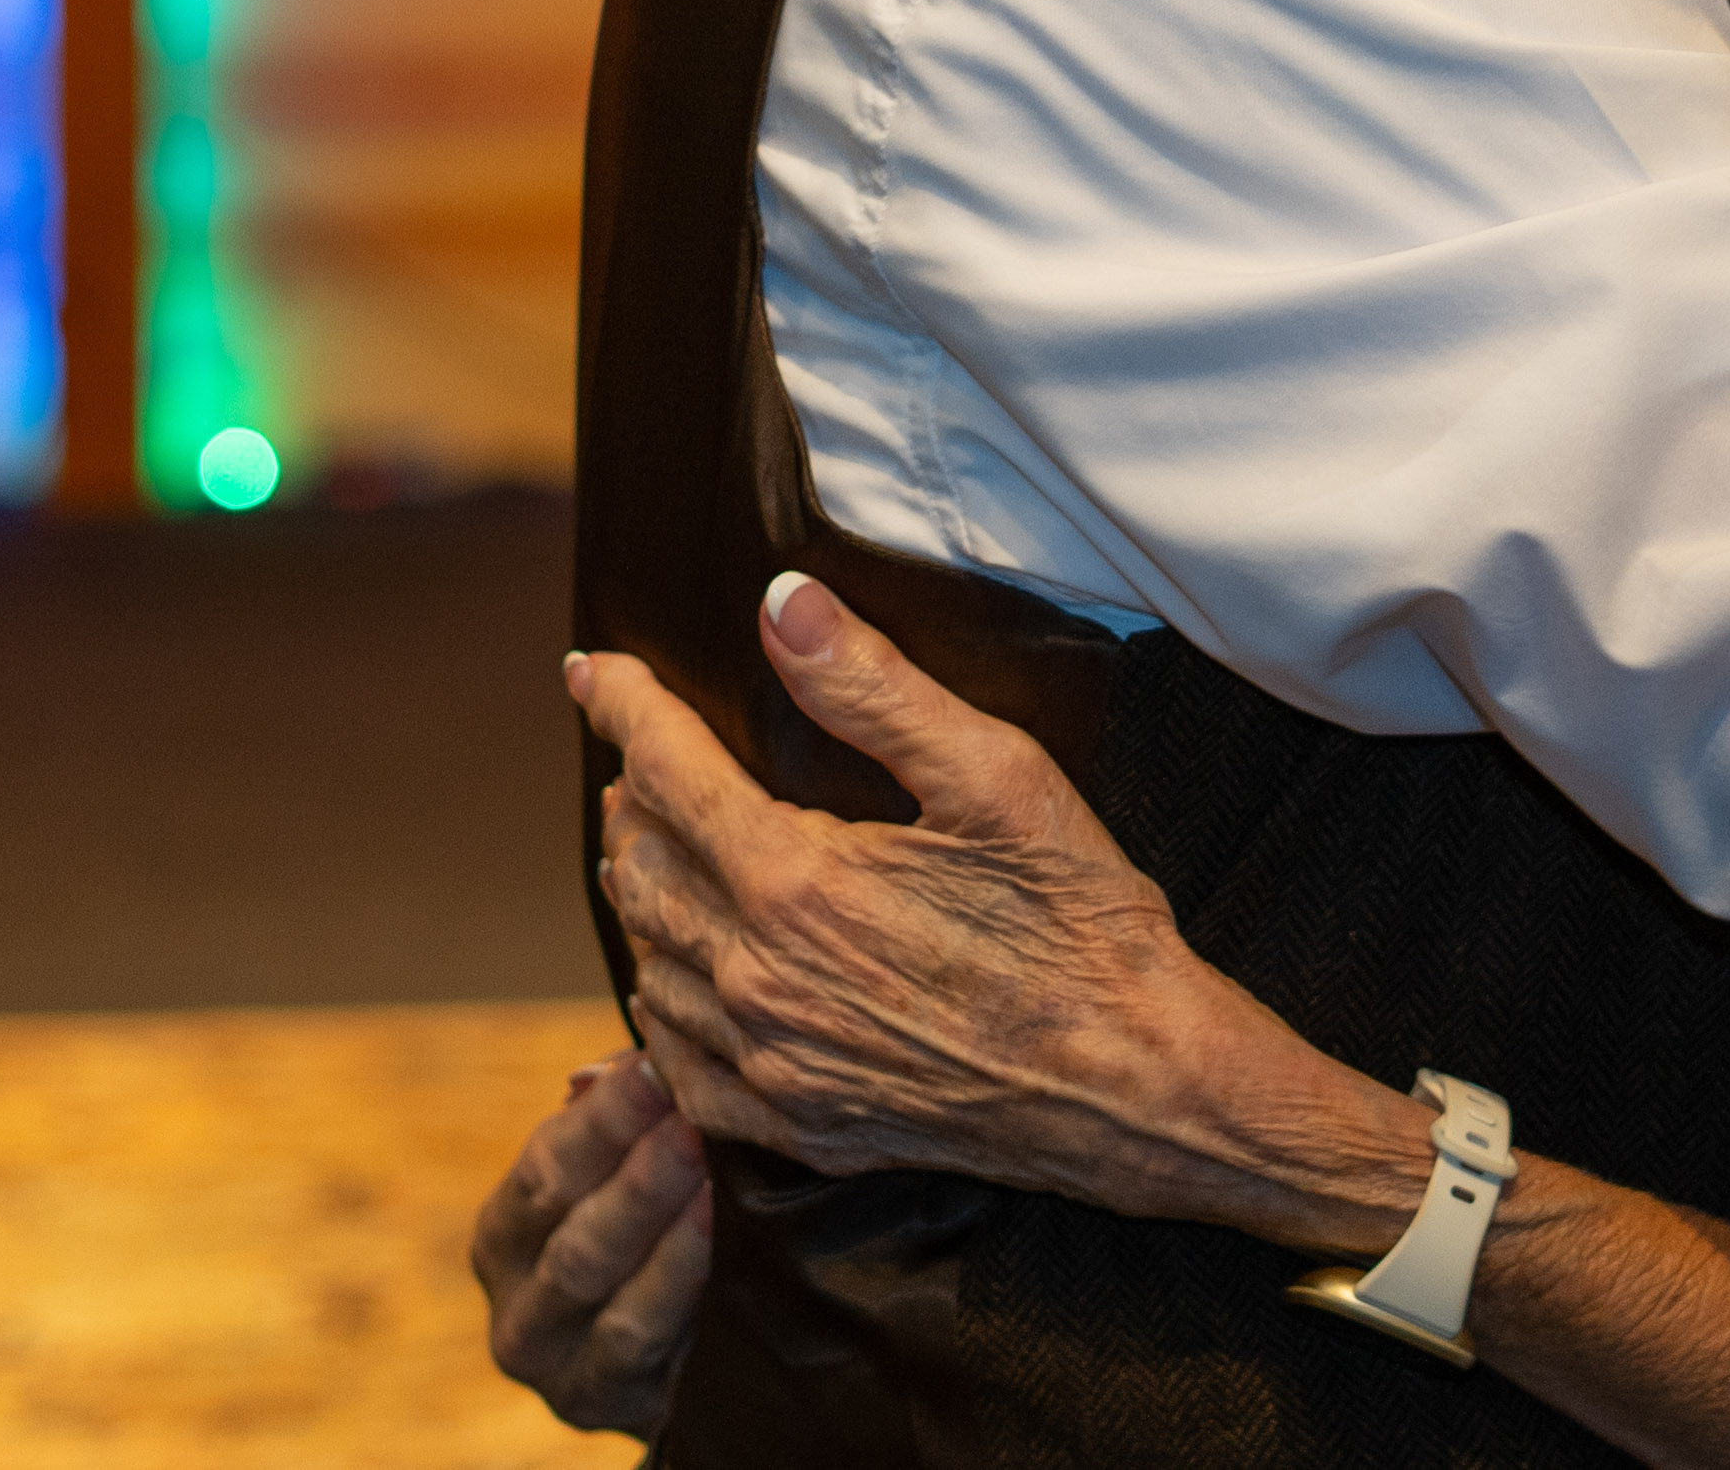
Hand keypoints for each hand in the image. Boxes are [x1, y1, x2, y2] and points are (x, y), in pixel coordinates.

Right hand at [468, 1052, 711, 1438]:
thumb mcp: (620, 1183)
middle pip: (570, 1226)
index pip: (546, 1164)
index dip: (606, 1113)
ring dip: (656, 1216)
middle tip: (694, 1110)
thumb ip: (620, 1123)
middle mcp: (517, 1308)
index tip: (661, 1060)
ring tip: (710, 1165)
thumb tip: (615, 1066)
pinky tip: (720, 1234)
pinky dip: (675, 1282)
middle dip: (635, 1163)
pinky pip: (634, 1339)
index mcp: (505, 1235)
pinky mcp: (606, 1406)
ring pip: (596, 1283)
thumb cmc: (645, 1244)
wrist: (672, 1374)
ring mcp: (558, 1369)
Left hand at [572, 577, 1436, 1256]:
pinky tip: (679, 979)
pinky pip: (680, 1064)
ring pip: (650, 963)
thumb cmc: (1082, 924)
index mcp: (793, 881)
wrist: (1137, 1086)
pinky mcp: (798, 1125)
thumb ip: (875, 687)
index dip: (622, 707)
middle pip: (640, 867)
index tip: (591, 671)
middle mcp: (758, 978)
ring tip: (648, 849)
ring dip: (640, 894)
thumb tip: (780, 603)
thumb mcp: (998, 776)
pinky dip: (662, 1005)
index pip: (664, 770)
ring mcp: (772, 1063)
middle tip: (636, 758)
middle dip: (630, 798)